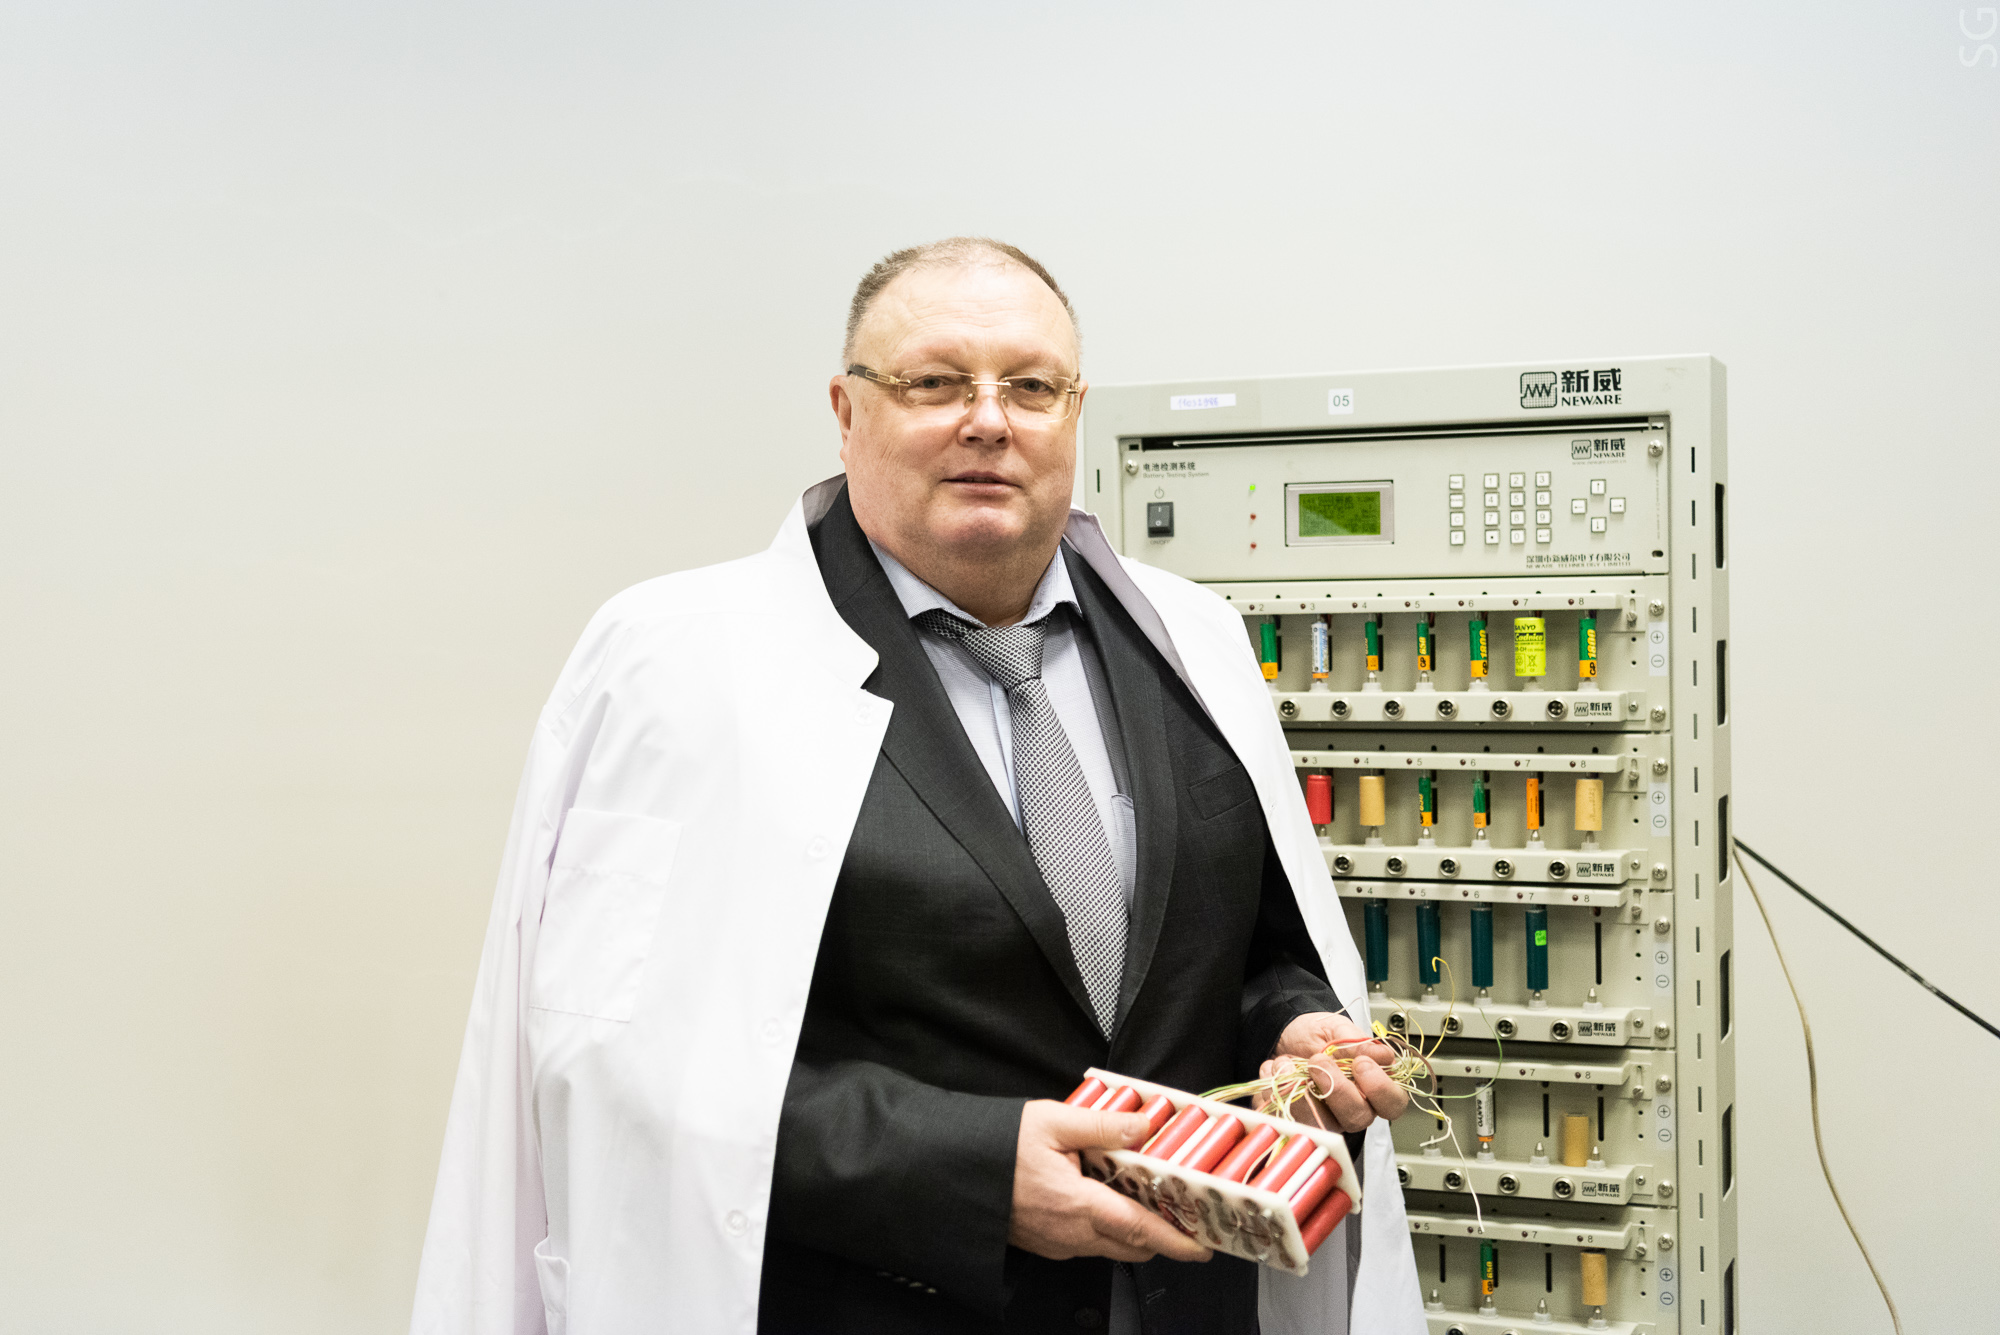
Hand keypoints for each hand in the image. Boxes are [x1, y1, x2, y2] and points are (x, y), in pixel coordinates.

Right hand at [1008, 1100, 1213, 1263]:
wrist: (952, 1170)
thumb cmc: (996, 1148)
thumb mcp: (1051, 1121)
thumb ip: (1102, 1124)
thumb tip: (1143, 1125)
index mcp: (1078, 1204)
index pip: (1140, 1231)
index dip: (1176, 1241)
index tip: (1201, 1246)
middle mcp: (1071, 1234)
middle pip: (1132, 1246)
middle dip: (1162, 1236)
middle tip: (1181, 1213)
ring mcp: (1057, 1243)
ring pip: (1110, 1247)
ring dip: (1133, 1231)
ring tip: (1144, 1198)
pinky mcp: (1045, 1243)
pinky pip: (1088, 1244)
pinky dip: (1107, 1229)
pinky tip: (1104, 1199)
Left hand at [1264, 1012, 1409, 1130]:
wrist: (1283, 1036)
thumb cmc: (1316, 1036)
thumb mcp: (1337, 1029)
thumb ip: (1358, 1042)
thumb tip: (1383, 1055)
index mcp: (1371, 1088)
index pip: (1392, 1104)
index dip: (1380, 1088)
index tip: (1362, 1064)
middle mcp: (1352, 1109)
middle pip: (1357, 1118)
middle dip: (1336, 1089)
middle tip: (1318, 1060)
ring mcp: (1324, 1120)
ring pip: (1320, 1124)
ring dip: (1298, 1090)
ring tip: (1286, 1063)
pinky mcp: (1294, 1121)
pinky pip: (1285, 1118)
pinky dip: (1274, 1089)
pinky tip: (1274, 1069)